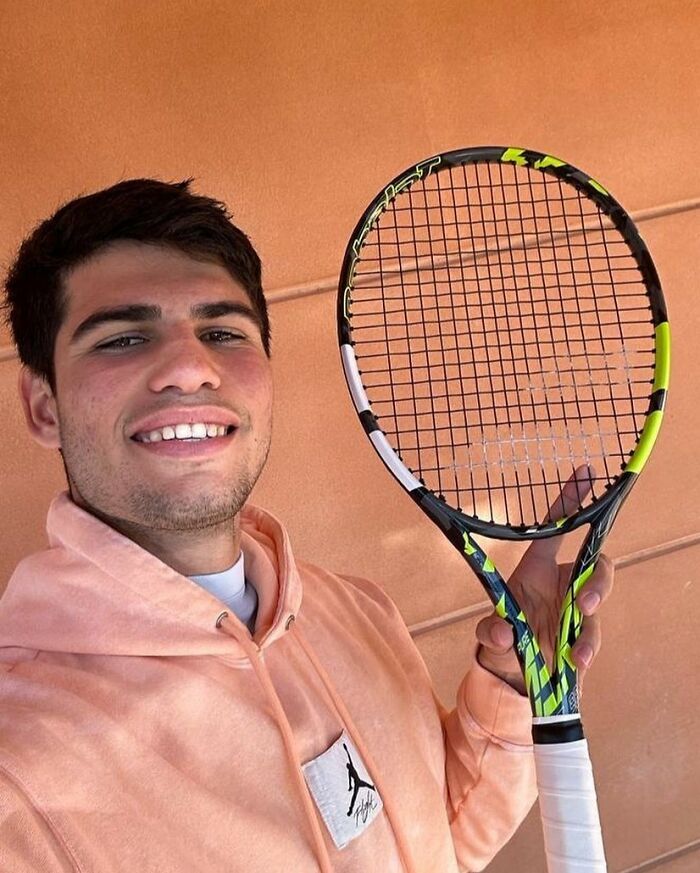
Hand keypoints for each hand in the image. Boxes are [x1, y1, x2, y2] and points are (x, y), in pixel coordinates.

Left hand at [475, 465, 614, 695]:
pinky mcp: (583, 637)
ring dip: (590, 624)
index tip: (584, 473)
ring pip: (598, 604)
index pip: (557, 529)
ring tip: (577, 650)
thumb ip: (492, 632)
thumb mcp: (491, 634)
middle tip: (583, 602)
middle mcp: (562, 585)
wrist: (514, 676)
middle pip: (596, 567)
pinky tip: (576, 662)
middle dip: (597, 582)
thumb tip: (503, 634)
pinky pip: (592, 637)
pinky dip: (586, 650)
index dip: (570, 501)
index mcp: (538, 569)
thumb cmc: (504, 639)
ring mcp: (576, 611)